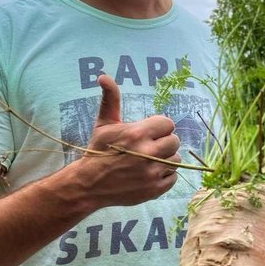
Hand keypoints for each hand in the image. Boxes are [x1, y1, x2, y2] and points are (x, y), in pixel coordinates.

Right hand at [76, 74, 181, 206]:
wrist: (89, 184)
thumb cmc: (98, 151)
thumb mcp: (103, 124)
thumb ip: (111, 99)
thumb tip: (104, 76)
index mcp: (137, 133)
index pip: (167, 123)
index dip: (159, 127)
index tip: (148, 133)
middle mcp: (148, 152)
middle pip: (175, 141)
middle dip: (163, 143)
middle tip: (149, 147)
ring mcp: (152, 172)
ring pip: (176, 160)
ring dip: (165, 159)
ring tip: (149, 160)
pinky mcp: (155, 189)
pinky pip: (173, 177)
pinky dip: (164, 176)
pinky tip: (150, 173)